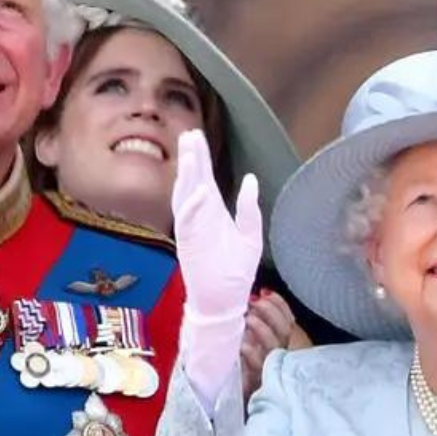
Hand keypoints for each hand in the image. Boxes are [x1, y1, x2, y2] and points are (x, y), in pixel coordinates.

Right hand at [172, 129, 261, 321]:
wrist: (224, 301)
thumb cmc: (235, 272)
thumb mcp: (250, 237)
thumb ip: (249, 210)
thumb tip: (250, 180)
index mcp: (214, 214)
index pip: (205, 179)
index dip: (201, 158)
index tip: (197, 135)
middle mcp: (200, 217)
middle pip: (193, 181)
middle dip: (191, 158)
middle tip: (190, 133)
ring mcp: (192, 229)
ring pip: (186, 195)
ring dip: (188, 174)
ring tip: (190, 151)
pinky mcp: (189, 243)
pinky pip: (188, 220)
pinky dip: (192, 204)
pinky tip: (199, 189)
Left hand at [240, 289, 312, 402]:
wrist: (270, 409)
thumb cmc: (266, 376)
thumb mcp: (272, 349)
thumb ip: (271, 326)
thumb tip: (260, 297)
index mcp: (294, 346)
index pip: (289, 320)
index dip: (279, 305)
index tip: (265, 293)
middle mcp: (288, 357)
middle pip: (285, 330)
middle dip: (271, 313)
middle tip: (255, 302)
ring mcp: (276, 371)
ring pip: (274, 346)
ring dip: (262, 330)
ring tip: (248, 318)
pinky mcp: (263, 384)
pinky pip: (260, 368)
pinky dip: (252, 355)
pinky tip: (243, 345)